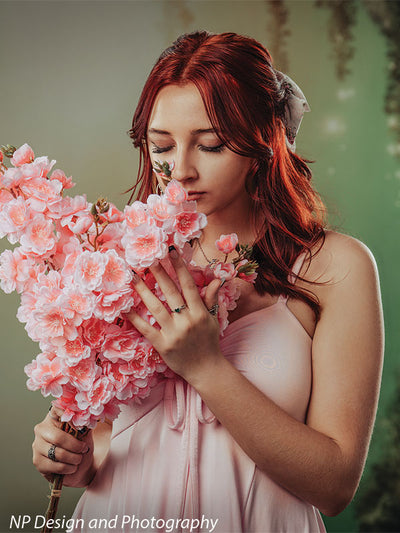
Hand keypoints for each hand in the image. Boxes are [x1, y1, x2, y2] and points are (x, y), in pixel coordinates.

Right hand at [32, 406, 93, 487]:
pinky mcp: (37, 462)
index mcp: (53, 417)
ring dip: (73, 458)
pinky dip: (68, 468)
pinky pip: (55, 466)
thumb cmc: (81, 444)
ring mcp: (37, 446)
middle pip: (58, 438)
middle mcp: (41, 429)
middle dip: (75, 446)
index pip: (56, 409)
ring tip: (79, 459)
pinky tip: (72, 467)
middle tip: (84, 449)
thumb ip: (84, 424)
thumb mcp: (85, 432)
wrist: (79, 465)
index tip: (80, 422)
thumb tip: (88, 418)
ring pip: (57, 453)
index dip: (67, 414)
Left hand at [127, 248, 223, 383]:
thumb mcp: (213, 319)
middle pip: (170, 293)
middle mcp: (187, 321)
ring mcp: (174, 333)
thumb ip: (211, 298)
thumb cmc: (209, 342)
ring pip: (156, 308)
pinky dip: (134, 319)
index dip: (180, 267)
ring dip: (143, 291)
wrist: (206, 369)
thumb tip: (217, 279)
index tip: (171, 252)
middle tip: (148, 257)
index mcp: (199, 312)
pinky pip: (146, 329)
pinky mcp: (162, 345)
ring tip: (133, 276)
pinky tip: (124, 307)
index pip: (188, 285)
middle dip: (159, 273)